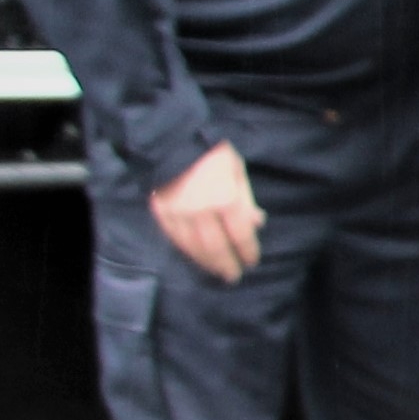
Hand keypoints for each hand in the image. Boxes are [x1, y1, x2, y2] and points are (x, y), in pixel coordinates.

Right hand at [148, 139, 261, 283]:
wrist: (172, 142)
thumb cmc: (212, 154)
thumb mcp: (237, 171)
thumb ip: (247, 199)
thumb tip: (258, 223)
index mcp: (225, 199)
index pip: (240, 235)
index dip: (247, 251)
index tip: (252, 262)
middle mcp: (201, 212)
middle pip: (216, 247)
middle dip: (227, 264)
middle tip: (234, 277)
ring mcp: (178, 215)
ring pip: (194, 247)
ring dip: (207, 263)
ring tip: (217, 271)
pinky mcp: (161, 213)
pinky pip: (175, 239)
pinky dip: (187, 252)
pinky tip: (196, 258)